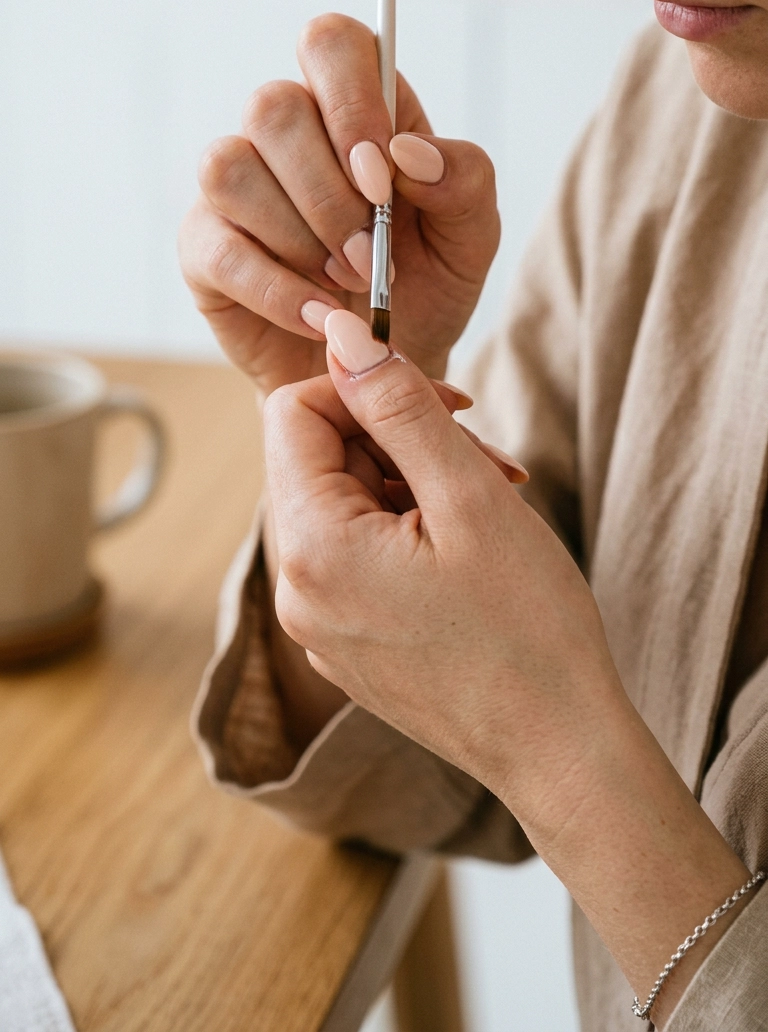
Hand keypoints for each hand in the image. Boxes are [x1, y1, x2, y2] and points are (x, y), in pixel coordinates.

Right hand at [178, 14, 499, 396]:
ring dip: (298, 235)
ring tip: (345, 283)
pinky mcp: (205, 248)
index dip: (352, 103)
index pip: (330, 43)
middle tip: (371, 256)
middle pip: (273, 107)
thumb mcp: (471, 234)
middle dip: (330, 194)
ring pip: (231, 167)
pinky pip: (219, 248)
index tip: (383, 178)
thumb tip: (407, 152)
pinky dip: (277, 290)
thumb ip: (462, 178)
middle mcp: (287, 134)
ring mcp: (237, 188)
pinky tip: (319, 316)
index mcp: (355, 108)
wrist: (385, 366)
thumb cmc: (427, 285)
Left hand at [265, 309, 751, 1026]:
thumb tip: (343, 333)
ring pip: (344, 504)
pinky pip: (355, 554)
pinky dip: (407, 531)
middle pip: (319, 459)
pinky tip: (470, 548)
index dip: (363, 387)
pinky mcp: (345, 643)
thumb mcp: (466, 495)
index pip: (292, 412)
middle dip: (398, 439)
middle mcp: (294, 588)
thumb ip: (399, 405)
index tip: (440, 401)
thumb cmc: (526, 628)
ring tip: (490, 503)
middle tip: (482, 456)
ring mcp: (316, 622)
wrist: (559, 750)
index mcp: (311, 545)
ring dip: (412, 483)